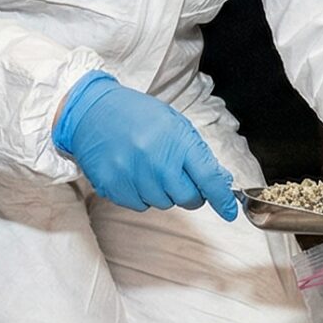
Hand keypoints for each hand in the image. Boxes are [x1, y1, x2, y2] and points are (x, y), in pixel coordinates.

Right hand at [54, 73, 238, 218]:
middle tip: (179, 176)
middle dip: (191, 192)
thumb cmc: (137, 115)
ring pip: (164, 203)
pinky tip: (134, 173)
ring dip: (164, 192)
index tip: (229, 210)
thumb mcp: (175, 124)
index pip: (208, 178)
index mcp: (176, 141)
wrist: (92, 112)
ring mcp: (132, 176)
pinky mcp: (114, 187)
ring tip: (150, 167)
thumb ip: (198, 154)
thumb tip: (221, 181)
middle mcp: (155, 161)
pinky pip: (140, 206)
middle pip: (187, 198)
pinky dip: (142, 195)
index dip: (222, 198)